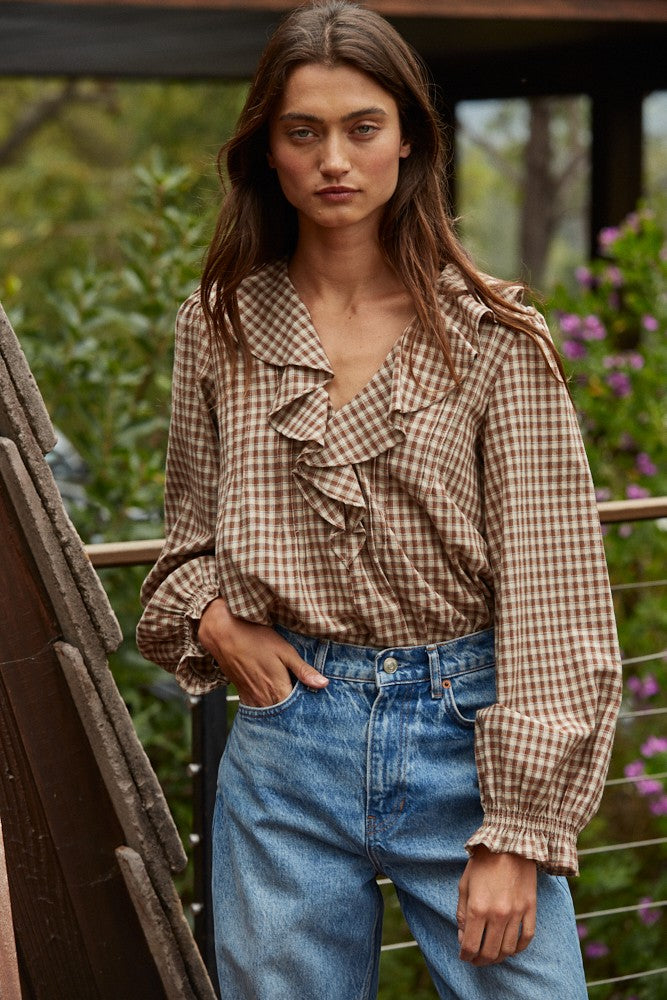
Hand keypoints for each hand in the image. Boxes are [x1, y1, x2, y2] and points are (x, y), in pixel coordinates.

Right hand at [197, 598, 327, 706]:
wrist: (223, 635)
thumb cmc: (255, 638)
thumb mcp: (284, 650)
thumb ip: (303, 670)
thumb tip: (323, 684)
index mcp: (277, 689)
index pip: (297, 710)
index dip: (308, 708)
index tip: (316, 703)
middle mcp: (263, 700)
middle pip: (284, 714)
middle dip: (295, 711)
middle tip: (307, 706)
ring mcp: (251, 699)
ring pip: (271, 713)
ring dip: (281, 711)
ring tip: (292, 702)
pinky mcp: (242, 695)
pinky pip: (258, 709)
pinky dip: (268, 707)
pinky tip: (274, 698)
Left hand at [456, 846, 535, 965]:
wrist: (510, 842)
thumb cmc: (483, 861)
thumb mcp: (464, 884)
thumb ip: (462, 913)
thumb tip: (463, 937)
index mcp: (478, 908)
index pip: (470, 946)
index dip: (465, 956)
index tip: (463, 955)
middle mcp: (498, 915)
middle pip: (489, 953)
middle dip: (480, 960)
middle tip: (475, 959)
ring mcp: (517, 913)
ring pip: (508, 949)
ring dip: (498, 957)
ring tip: (491, 954)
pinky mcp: (530, 909)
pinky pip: (526, 938)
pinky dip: (518, 948)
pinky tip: (510, 948)